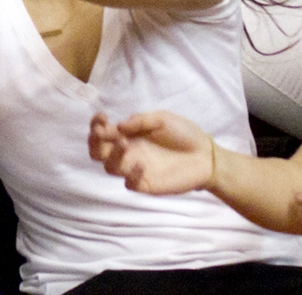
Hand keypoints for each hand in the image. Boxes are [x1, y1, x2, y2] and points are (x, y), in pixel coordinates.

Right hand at [88, 111, 215, 194]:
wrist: (206, 156)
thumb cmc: (184, 134)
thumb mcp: (163, 119)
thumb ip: (140, 120)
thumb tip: (118, 126)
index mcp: (129, 135)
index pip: (103, 132)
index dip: (96, 125)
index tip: (102, 117)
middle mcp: (128, 152)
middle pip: (98, 152)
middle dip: (94, 141)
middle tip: (102, 132)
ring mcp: (135, 169)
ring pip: (110, 168)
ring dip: (111, 155)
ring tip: (124, 143)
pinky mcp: (146, 184)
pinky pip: (129, 184)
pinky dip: (131, 175)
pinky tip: (141, 165)